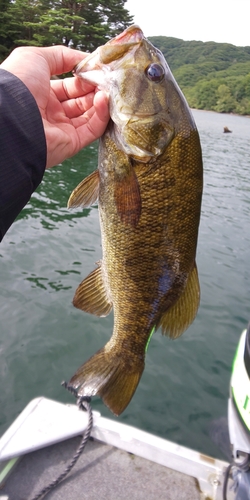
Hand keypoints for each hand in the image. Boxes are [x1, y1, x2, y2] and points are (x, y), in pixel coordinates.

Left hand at [1, 46, 109, 167]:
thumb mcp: (36, 58)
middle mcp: (51, 113)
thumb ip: (61, 56)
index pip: (70, 86)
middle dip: (95, 89)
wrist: (12, 118)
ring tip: (108, 89)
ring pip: (89, 115)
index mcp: (41, 94)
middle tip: (108, 79)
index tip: (98, 69)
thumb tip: (84, 60)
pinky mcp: (71, 143)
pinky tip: (103, 100)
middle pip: (82, 101)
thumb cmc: (18, 85)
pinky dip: (100, 116)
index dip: (84, 78)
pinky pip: (91, 130)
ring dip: (101, 101)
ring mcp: (62, 129)